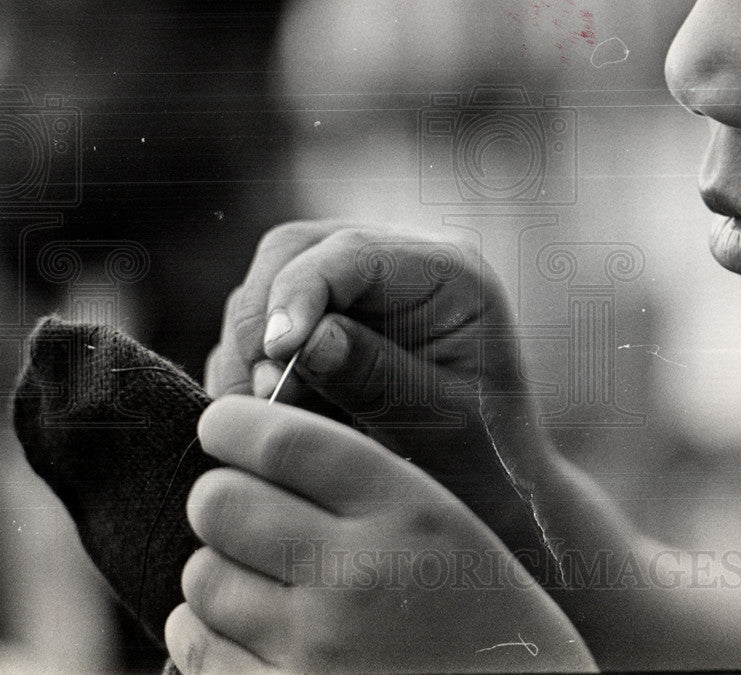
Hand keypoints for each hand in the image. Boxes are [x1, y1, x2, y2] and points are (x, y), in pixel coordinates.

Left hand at [165, 396, 594, 672]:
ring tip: (259, 577)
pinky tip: (249, 628)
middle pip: (224, 503)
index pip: (285, 442)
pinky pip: (194, 645)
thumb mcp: (450, 528)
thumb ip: (366, 486)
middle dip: (219, 496)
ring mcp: (315, 650)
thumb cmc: (485, 620)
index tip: (222, 424)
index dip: (235, 423)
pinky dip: (204, 629)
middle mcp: (358, 577)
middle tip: (237, 505)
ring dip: (216, 566)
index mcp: (411, 515)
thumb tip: (255, 453)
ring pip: (203, 576)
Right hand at [205, 223, 554, 575]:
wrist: (489, 492)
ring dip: (250, 353)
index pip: (354, 252)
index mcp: (446, 273)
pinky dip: (246, 372)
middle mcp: (394, 266)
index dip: (302, 291)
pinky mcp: (320, 326)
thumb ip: (378, 378)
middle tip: (262, 393)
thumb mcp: (442, 423)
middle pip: (293, 252)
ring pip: (264, 288)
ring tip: (272, 414)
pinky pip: (257, 331)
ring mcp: (353, 292)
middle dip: (262, 320)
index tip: (276, 353)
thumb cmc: (482, 457)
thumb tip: (304, 341)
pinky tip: (270, 416)